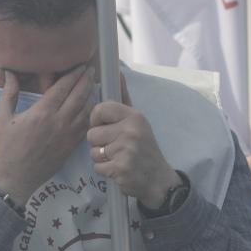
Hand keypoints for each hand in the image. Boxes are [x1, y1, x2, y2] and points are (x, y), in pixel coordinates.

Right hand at [0, 66, 94, 202]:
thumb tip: (10, 73)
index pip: (63, 88)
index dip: (73, 74)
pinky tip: (91, 107)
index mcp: (41, 113)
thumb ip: (9, 93)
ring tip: (93, 85)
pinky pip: (85, 126)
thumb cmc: (5, 148)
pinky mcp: (71, 146)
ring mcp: (67, 135)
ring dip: (91, 95)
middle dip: (86, 80)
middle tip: (90, 70)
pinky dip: (90, 114)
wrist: (15, 178)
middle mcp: (58, 122)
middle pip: (79, 96)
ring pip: (85, 110)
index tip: (80, 65)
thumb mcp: (2, 118)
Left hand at [87, 76, 180, 209]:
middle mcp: (131, 131)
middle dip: (99, 143)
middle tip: (115, 147)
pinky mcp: (121, 168)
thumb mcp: (138, 122)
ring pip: (93, 151)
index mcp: (134, 116)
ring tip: (118, 158)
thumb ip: (124, 99)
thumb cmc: (144, 148)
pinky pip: (97, 167)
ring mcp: (126, 150)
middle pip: (92, 134)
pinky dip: (105, 171)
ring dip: (102, 158)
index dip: (96, 121)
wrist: (158, 179)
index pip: (99, 110)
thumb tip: (118, 72)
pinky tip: (118, 169)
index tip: (105, 127)